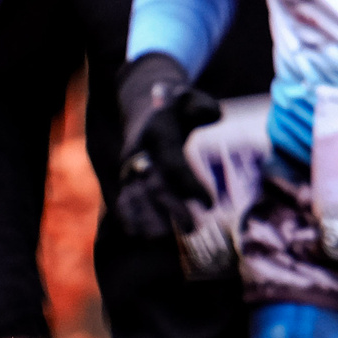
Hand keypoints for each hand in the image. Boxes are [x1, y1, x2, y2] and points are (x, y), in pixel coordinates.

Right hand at [113, 54, 218, 240]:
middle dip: (171, 208)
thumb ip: (202, 106)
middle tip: (192, 228)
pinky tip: (138, 236)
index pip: (173, 163)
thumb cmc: (175, 109)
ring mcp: (130, 167)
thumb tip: (215, 115)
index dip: (190, 183)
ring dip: (147, 219)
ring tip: (163, 239)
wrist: (142, 108)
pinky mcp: (125, 180)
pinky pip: (122, 200)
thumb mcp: (189, 99)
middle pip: (154, 184)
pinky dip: (128, 218)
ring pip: (134, 196)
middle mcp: (140, 152)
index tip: (210, 203)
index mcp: (158, 132)